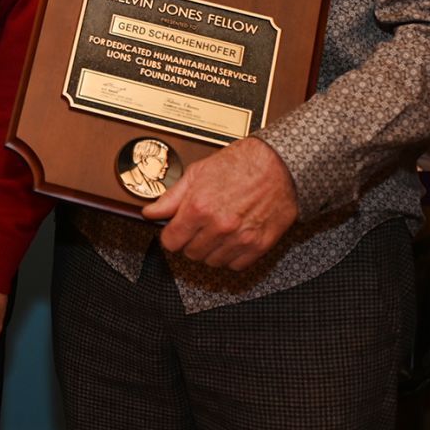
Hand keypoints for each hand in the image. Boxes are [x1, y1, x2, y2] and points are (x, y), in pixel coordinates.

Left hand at [142, 136, 299, 269]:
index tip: (176, 230)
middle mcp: (218, 226)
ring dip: (210, 250)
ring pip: (212, 262)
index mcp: (199, 207)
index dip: (171, 235)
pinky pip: (235, 265)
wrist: (279, 165)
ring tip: (216, 231)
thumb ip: (171, 197)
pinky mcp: (259, 246)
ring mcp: (239, 238)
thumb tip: (151, 212)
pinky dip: (231, 256)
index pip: (171, 242)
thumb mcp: (198, 173)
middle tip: (199, 227)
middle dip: (190, 241)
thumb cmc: (240, 164)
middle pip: (190, 253)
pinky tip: (232, 239)